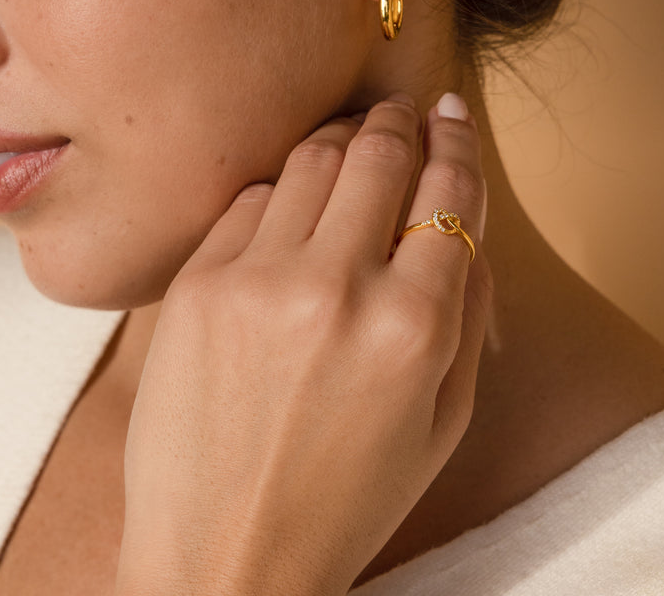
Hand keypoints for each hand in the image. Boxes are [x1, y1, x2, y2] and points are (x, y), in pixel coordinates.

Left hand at [115, 94, 491, 595]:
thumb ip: (467, 312)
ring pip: (312, 160)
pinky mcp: (196, 284)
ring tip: (351, 140)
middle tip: (400, 111)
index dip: (456, 141)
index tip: (449, 113)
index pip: (449, 193)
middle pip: (379, 155)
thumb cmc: (344, 499)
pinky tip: (290, 206)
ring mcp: (257, 281)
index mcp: (414, 330)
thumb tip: (463, 217)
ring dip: (340, 140)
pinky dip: (280, 192)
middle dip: (397, 122)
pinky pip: (250, 199)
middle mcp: (336, 291)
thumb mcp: (442, 421)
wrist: (222, 557)